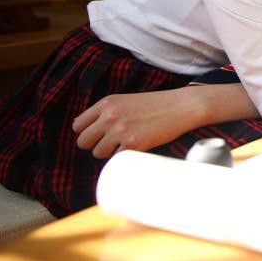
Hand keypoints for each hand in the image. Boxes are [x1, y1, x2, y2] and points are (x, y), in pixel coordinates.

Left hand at [72, 90, 203, 158]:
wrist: (183, 106)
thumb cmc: (157, 104)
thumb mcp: (127, 101)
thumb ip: (106, 112)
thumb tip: (81, 128)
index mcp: (107, 103)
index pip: (78, 126)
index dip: (88, 133)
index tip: (100, 136)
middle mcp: (110, 116)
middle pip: (83, 142)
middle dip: (95, 145)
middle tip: (113, 143)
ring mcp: (120, 130)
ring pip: (98, 153)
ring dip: (110, 153)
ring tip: (127, 144)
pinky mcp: (133, 143)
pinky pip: (116, 159)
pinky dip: (124, 157)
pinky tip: (137, 148)